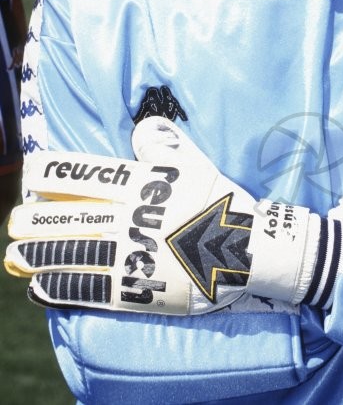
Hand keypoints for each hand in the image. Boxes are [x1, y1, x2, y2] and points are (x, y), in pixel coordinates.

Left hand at [5, 118, 342, 314]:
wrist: (247, 249)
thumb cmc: (221, 201)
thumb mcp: (196, 162)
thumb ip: (164, 143)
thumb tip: (141, 126)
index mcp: (145, 183)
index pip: (88, 173)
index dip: (55, 173)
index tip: (32, 172)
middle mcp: (133, 216)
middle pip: (73, 214)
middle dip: (38, 217)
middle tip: (14, 219)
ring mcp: (133, 253)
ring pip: (76, 252)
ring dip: (41, 253)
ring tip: (16, 253)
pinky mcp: (139, 287)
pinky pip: (92, 287)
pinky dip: (62, 286)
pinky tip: (41, 286)